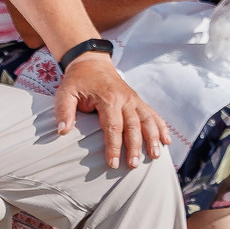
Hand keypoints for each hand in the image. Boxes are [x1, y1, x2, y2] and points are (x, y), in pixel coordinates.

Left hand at [54, 52, 171, 168]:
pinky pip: (152, 113)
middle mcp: (124, 99)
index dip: (113, 146)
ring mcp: (133, 99)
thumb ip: (63, 110)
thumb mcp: (65, 92)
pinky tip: (167, 140)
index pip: (112, 126)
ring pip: (147, 120)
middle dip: (135, 147)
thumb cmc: (78, 80)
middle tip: (133, 165)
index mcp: (108, 98)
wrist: (91, 62)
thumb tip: (62, 131)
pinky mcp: (138, 100)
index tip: (113, 164)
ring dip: (153, 138)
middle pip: (133, 126)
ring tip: (156, 156)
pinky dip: (161, 126)